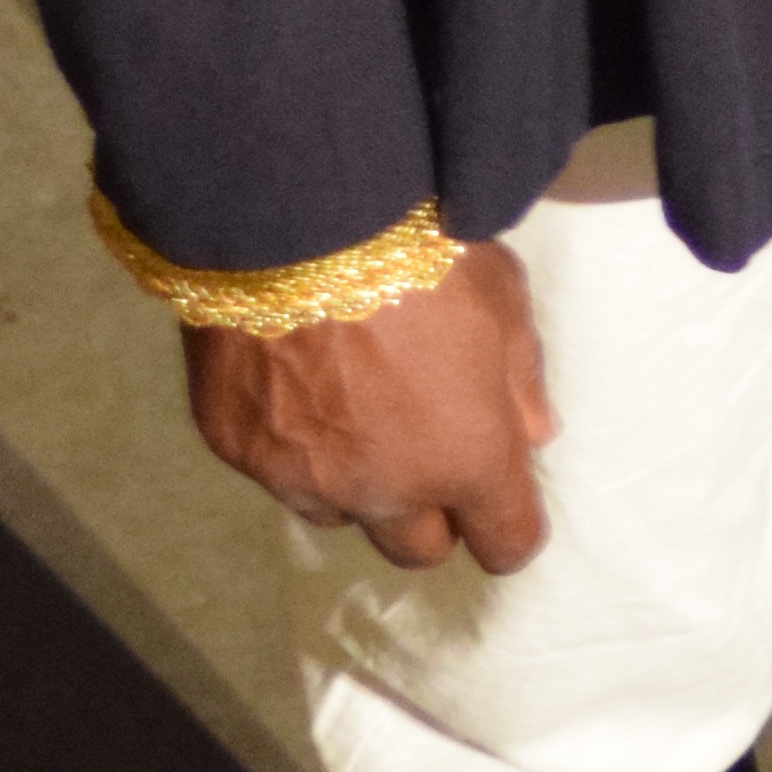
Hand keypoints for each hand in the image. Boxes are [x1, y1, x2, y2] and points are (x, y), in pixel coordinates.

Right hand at [185, 235, 557, 573]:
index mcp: (467, 458)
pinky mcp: (239, 453)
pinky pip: (276, 472)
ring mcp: (304, 479)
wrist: (292, 222)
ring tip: (350, 410)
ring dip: (359, 483)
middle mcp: (386, 491)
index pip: (506, 542)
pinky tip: (289, 381)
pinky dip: (293, 444)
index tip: (502, 493)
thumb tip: (532, 432)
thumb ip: (521, 377)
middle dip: (433, 510)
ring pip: (344, 515)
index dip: (510, 523)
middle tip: (426, 445)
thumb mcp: (502, 295)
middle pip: (420, 549)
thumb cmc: (420, 250)